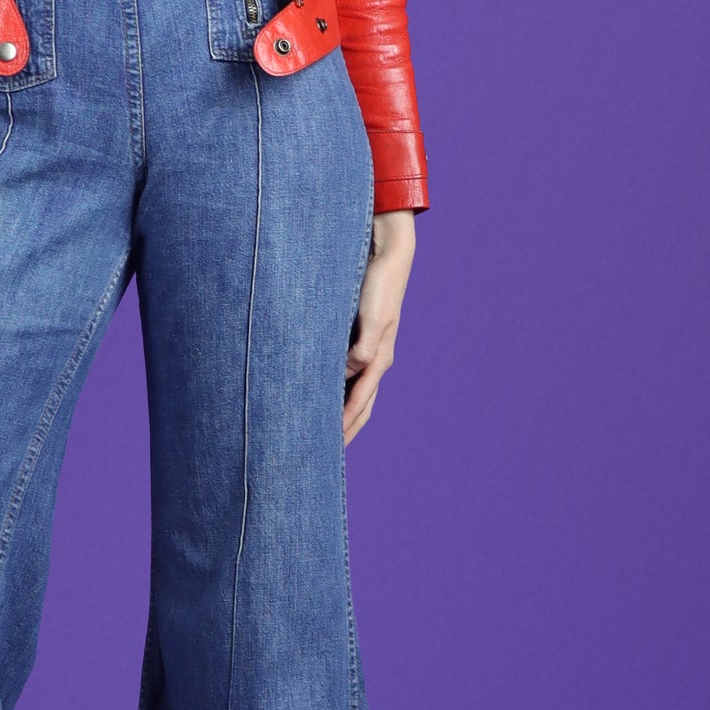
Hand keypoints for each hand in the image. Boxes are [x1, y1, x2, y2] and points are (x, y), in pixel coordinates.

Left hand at [344, 209, 414, 445]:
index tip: (328, 449)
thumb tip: (349, 372)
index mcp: (378, 359)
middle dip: (345, 429)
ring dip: (341, 412)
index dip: (344, 427)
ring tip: (322, 429)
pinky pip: (347, 371)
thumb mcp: (372, 317)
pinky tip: (322, 391)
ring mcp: (369, 349)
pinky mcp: (360, 336)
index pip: (360, 404)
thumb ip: (362, 347)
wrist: (388, 255)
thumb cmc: (379, 284)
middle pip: (360, 405)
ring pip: (354, 391)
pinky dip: (336, 388)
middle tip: (323, 453)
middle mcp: (375, 359)